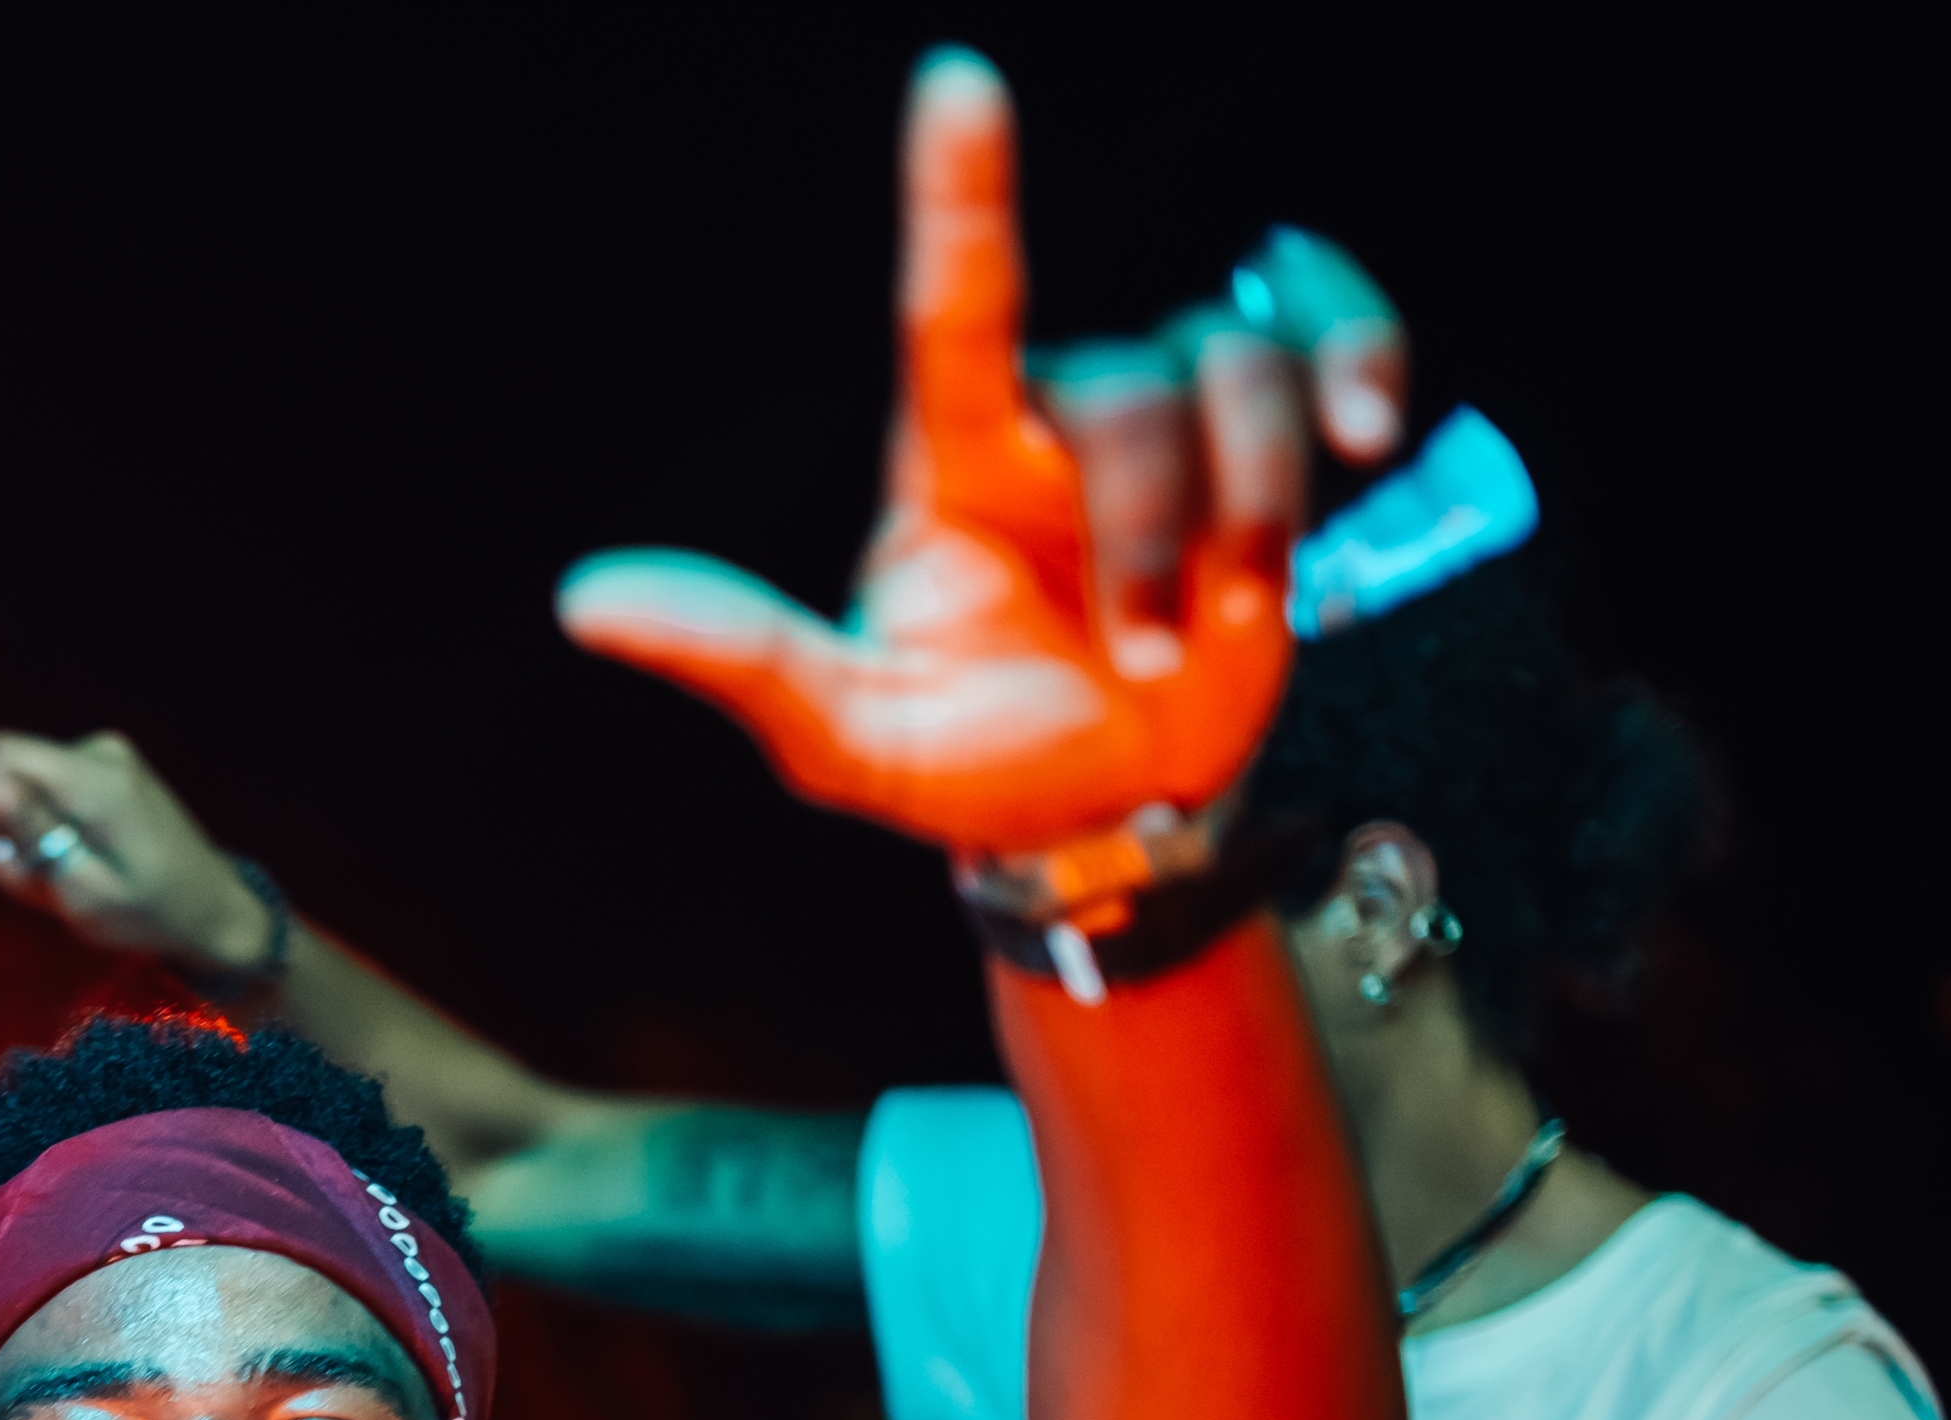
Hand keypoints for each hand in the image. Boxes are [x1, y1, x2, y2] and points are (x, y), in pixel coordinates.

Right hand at [0, 731, 269, 971]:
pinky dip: (39, 825)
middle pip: (8, 766)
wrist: (211, 907)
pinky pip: (47, 787)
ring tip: (47, 883)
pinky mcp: (106, 769)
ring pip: (24, 781)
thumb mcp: (85, 891)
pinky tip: (61, 864)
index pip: (3, 755)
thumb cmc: (151, 914)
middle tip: (15, 880)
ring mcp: (106, 756)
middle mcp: (100, 752)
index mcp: (99, 780)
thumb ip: (34, 838)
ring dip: (17, 831)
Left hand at [555, 52, 1405, 856]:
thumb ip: (741, 663)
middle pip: (1131, 395)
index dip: (960, 196)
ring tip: (1228, 621)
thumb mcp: (851, 739)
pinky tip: (1366, 428)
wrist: (1113, 807)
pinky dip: (1360, 362)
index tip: (957, 82)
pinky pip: (1327, 334)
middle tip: (1151, 657)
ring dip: (1252, 514)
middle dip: (1155, 536)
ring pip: (1242, 374)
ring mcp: (1174, 412)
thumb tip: (584, 601)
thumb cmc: (975, 757)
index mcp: (957, 463)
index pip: (954, 309)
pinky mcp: (1274, 430)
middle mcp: (1061, 414)